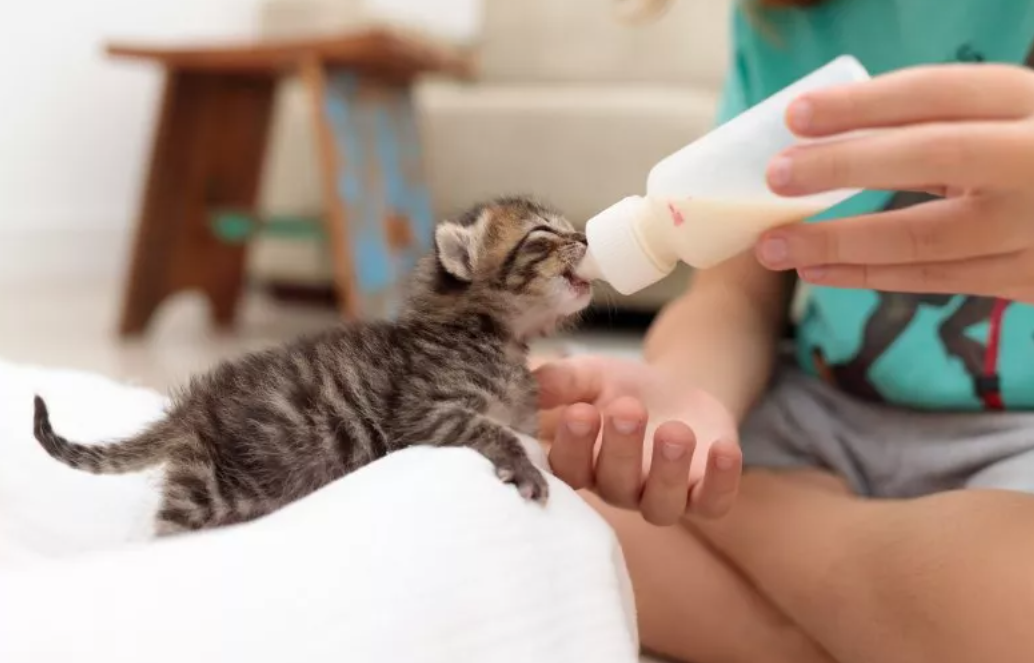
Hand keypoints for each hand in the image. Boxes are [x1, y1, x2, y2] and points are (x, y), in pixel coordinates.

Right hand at [534, 355, 740, 523]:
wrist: (677, 394)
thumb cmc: (621, 388)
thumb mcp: (590, 375)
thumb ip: (560, 380)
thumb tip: (526, 380)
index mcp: (583, 464)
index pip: (569, 468)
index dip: (573, 445)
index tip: (579, 412)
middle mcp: (618, 489)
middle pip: (614, 485)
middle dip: (621, 449)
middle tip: (627, 409)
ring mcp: (662, 497)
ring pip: (661, 504)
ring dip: (668, 470)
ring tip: (674, 430)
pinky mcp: (705, 496)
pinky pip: (712, 503)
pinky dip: (721, 482)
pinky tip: (723, 450)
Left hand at [755, 64, 1033, 301]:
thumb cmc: (1031, 158)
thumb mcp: (1007, 122)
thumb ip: (944, 124)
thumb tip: (831, 136)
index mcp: (1032, 105)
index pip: (939, 92)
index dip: (863, 102)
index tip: (796, 113)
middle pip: (933, 156)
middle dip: (844, 165)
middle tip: (775, 175)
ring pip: (926, 237)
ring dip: (838, 242)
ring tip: (773, 244)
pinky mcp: (1029, 278)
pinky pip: (934, 279)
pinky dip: (868, 275)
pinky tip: (817, 269)